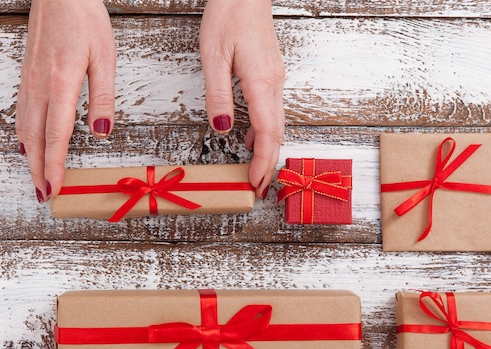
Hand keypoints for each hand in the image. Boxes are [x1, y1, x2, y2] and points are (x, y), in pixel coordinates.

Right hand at [16, 0, 115, 201]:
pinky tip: (27, 143)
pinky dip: (24, 135)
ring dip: (30, 156)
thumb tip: (101, 134)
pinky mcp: (27, 74)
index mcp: (61, 83)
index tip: (55, 188)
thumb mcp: (106, 58)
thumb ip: (104, 98)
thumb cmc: (85, 20)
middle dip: (38, 169)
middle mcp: (40, 85)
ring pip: (25, 127)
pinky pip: (22, 112)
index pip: (57, 136)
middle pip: (35, 138)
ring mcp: (29, 80)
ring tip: (36, 176)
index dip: (54, 165)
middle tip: (43, 194)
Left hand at [200, 0, 285, 198]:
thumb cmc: (229, 16)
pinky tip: (250, 139)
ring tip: (255, 172)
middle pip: (277, 134)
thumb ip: (218, 95)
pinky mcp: (270, 75)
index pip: (267, 133)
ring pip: (276, 124)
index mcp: (261, 83)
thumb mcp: (213, 56)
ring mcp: (275, 80)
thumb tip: (221, 129)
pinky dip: (264, 132)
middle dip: (268, 164)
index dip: (262, 162)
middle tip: (258, 188)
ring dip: (267, 150)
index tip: (255, 183)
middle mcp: (274, 84)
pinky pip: (271, 111)